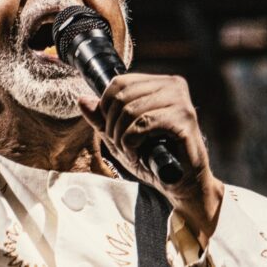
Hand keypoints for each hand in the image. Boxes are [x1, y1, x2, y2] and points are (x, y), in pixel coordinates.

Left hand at [78, 73, 223, 244]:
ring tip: (129, 152)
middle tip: (120, 145)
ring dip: (121, 137)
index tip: (111, 129)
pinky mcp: (184, 121)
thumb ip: (101, 118)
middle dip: (112, 125)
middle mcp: (173, 86)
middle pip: (122, 96)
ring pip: (131, 111)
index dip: (106, 107)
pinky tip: (138, 155)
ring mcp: (181, 102)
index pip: (119, 82)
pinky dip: (132, 144)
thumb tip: (82, 100)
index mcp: (160, 83)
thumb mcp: (119, 136)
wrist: (182, 184)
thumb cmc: (154, 158)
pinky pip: (142, 126)